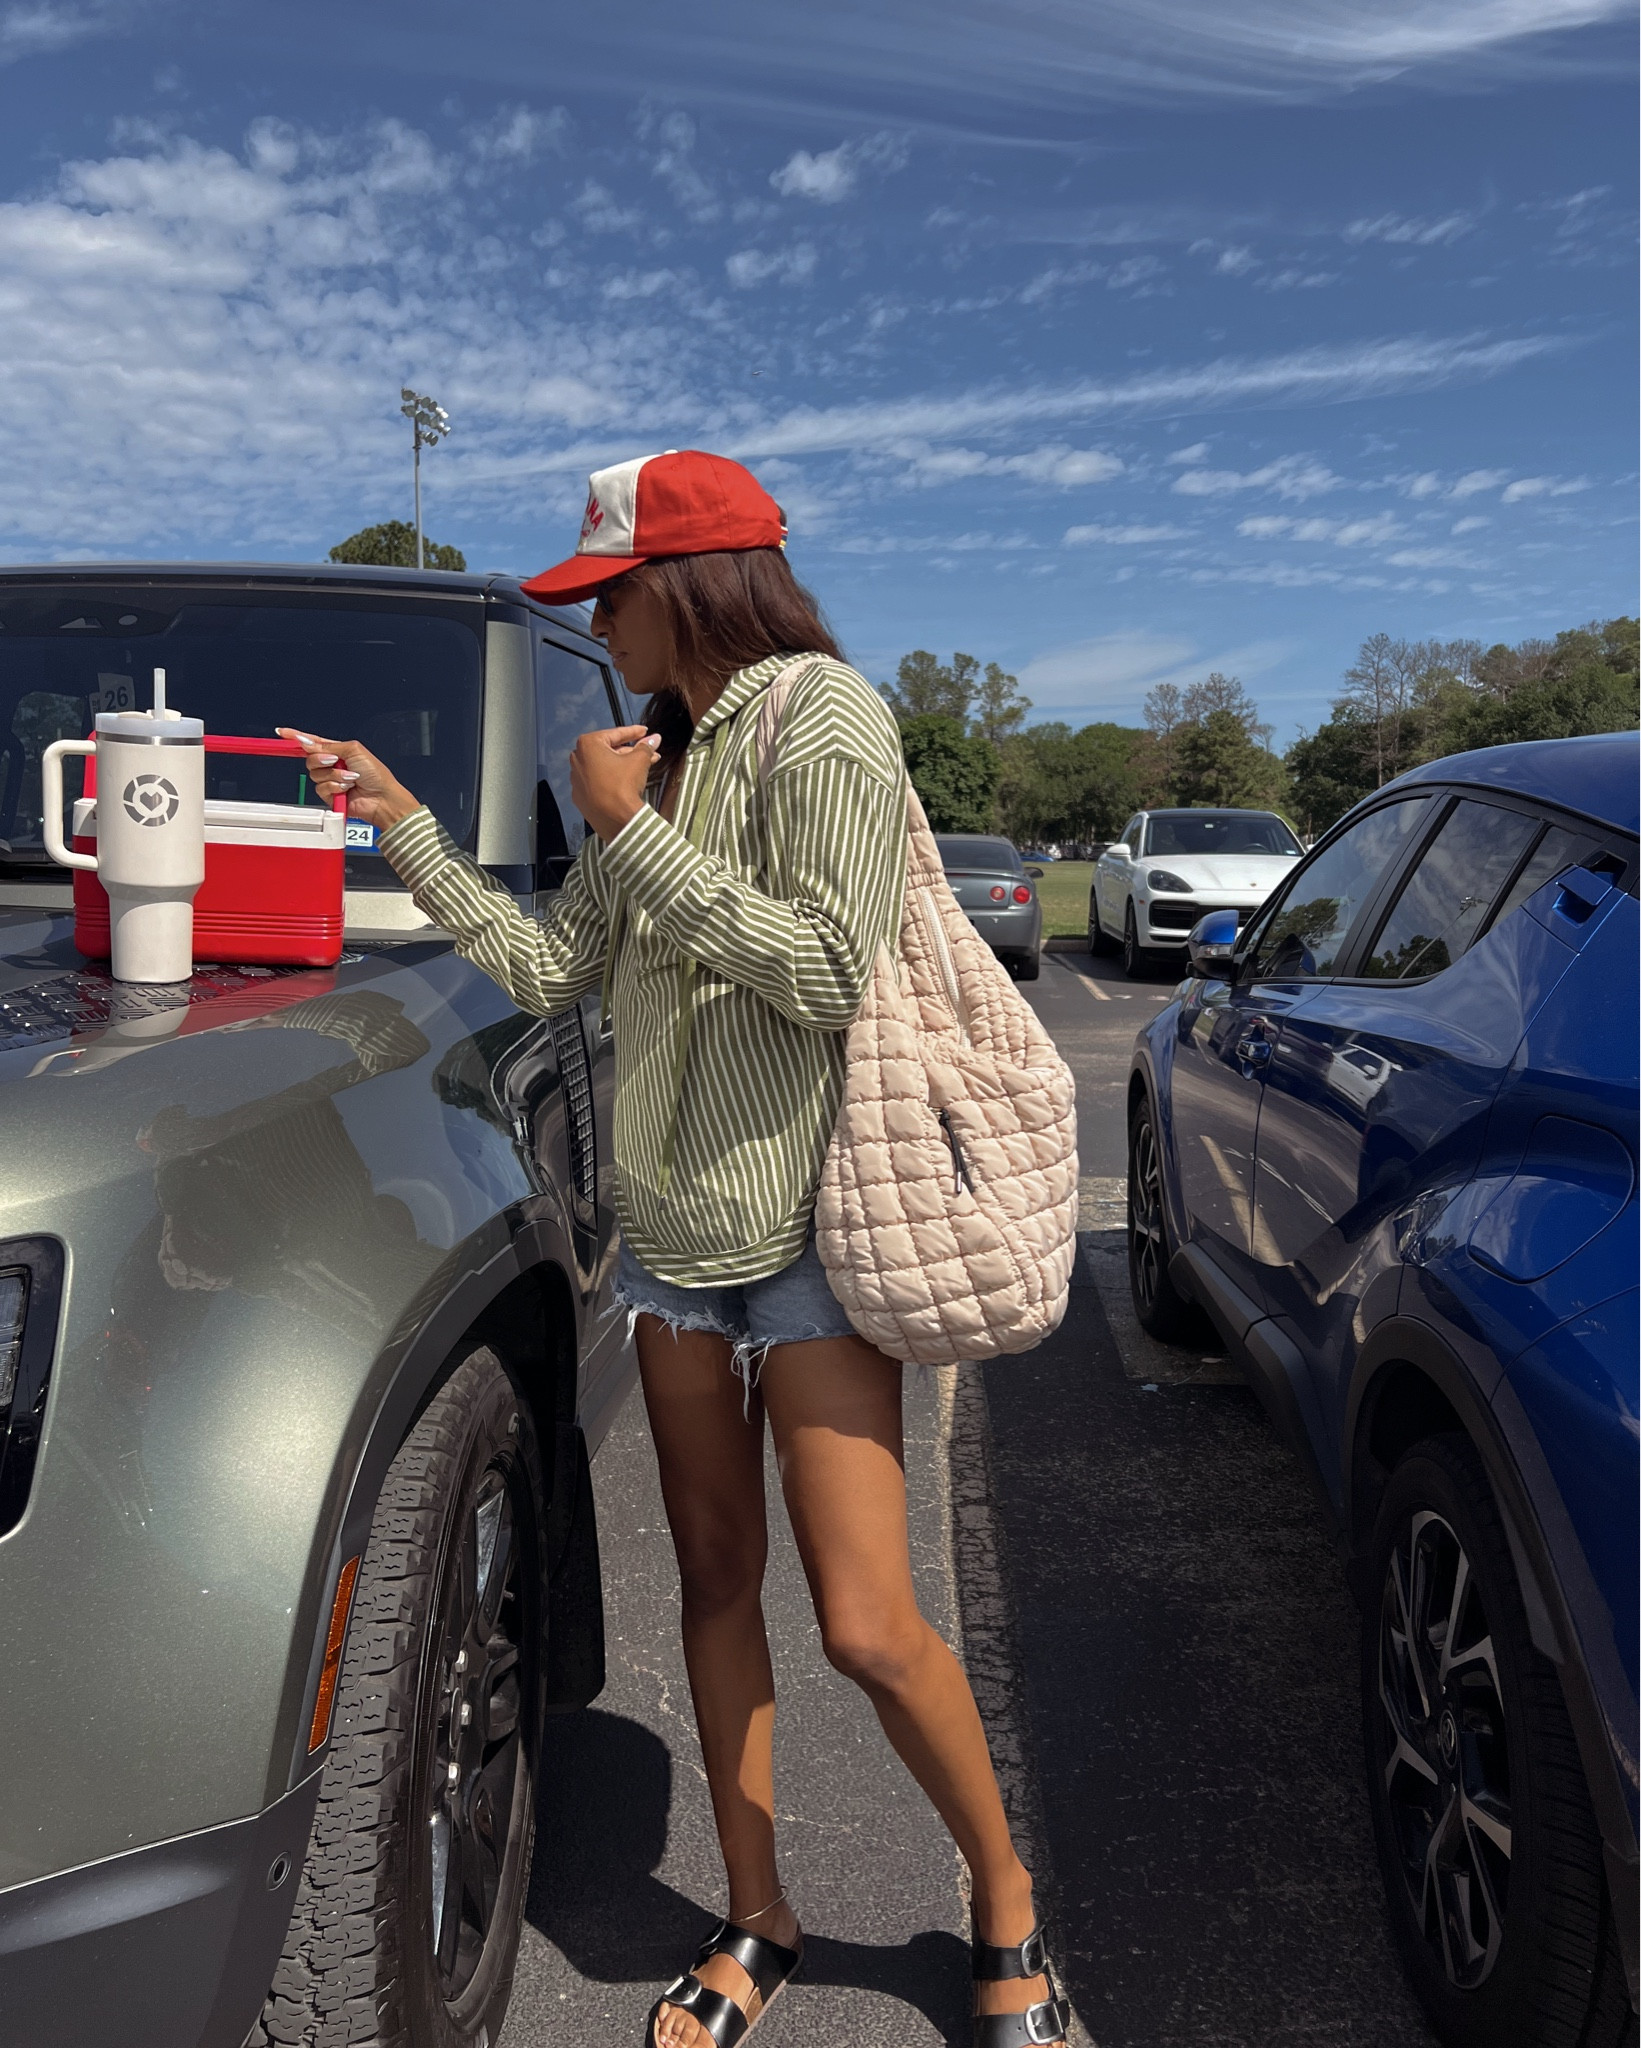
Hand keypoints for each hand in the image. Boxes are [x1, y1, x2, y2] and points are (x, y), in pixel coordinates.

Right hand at [276, 730, 420, 832]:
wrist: (382, 797)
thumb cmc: (376, 774)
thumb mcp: (353, 750)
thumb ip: (328, 745)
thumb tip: (307, 742)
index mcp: (337, 751)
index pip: (312, 742)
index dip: (296, 737)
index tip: (282, 733)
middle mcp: (332, 765)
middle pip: (310, 759)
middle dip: (321, 759)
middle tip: (335, 761)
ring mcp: (330, 780)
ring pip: (315, 774)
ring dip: (333, 775)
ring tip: (350, 778)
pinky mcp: (330, 795)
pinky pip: (320, 788)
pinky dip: (333, 787)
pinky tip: (346, 788)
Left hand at [570, 725, 661, 840]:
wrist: (616, 820)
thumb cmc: (624, 783)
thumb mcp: (639, 761)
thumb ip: (646, 746)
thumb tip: (655, 738)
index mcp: (587, 745)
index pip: (615, 734)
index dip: (633, 732)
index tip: (645, 731)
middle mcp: (576, 759)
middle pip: (607, 750)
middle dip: (629, 750)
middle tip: (646, 751)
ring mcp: (575, 779)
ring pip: (602, 766)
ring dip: (621, 764)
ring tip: (641, 766)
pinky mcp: (579, 796)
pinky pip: (596, 781)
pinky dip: (609, 779)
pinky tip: (624, 781)